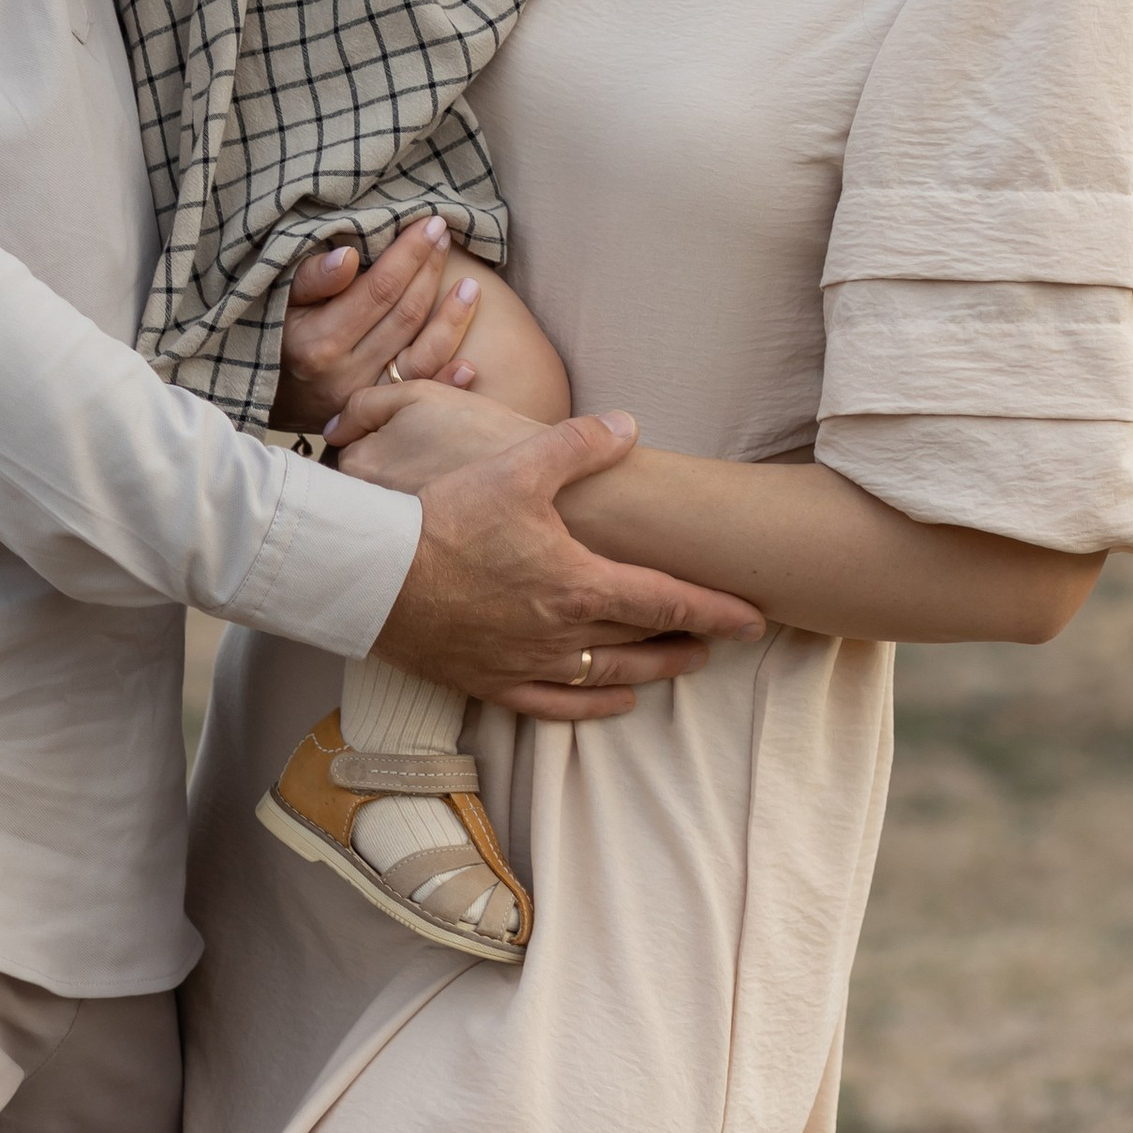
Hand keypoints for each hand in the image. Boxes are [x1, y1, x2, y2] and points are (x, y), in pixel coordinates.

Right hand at [272, 223, 483, 433]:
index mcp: (320, 342)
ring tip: (473, 286)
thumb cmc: (275, 335)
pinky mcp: (377, 416)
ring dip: (452, 320)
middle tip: (445, 237)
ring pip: (422, 356)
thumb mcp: (278, 301)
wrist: (270, 397)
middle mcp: (346, 375)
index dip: (408, 254)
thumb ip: (311, 279)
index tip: (430, 224)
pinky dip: (448, 380)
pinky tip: (471, 362)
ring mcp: (365, 400)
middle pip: (404, 315)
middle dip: (430, 271)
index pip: (379, 289)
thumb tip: (347, 256)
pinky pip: (420, 395)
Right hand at [359, 395, 765, 717]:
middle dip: (690, 639)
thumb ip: (579, 445)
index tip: (754, 619)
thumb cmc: (448, 517)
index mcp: (579, 584)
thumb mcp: (518, 467)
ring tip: (683, 665)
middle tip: (726, 637)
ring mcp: (530, 665)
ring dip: (653, 671)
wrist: (379, 575)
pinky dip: (594, 705)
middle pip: (644, 642)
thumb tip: (629, 426)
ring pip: (610, 677)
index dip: (715, 609)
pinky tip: (615, 700)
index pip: (667, 600)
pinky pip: (558, 707)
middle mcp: (564, 635)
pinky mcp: (494, 683)